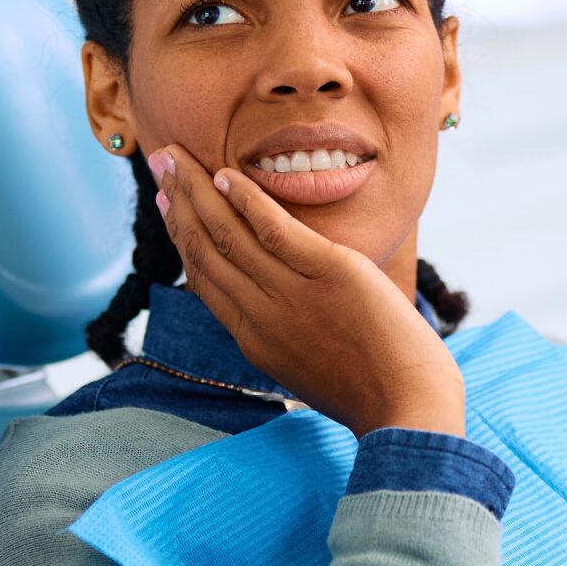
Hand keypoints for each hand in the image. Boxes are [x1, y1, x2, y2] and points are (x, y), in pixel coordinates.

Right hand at [147, 146, 463, 436]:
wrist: (408, 408)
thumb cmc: (372, 391)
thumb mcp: (308, 368)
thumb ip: (284, 333)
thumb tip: (274, 309)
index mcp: (254, 340)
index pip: (205, 278)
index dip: (181, 236)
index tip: (167, 204)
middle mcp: (262, 316)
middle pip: (206, 249)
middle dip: (177, 201)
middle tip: (159, 163)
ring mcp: (292, 294)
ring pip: (230, 234)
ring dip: (198, 190)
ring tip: (176, 157)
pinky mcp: (330, 272)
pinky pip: (275, 229)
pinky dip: (247, 200)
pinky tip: (226, 174)